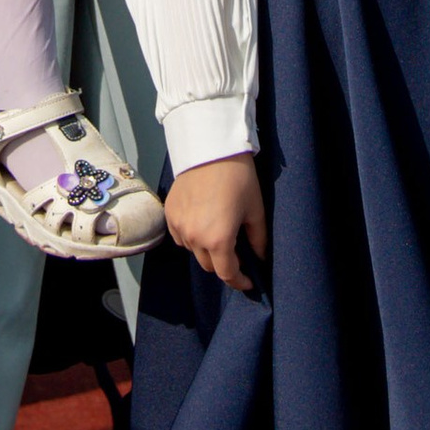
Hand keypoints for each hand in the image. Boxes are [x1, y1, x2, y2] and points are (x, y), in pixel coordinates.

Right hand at [164, 153, 267, 293]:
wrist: (211, 149)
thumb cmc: (238, 178)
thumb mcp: (255, 209)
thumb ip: (258, 239)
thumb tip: (260, 258)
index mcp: (218, 240)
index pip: (227, 274)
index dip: (239, 281)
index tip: (248, 281)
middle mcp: (194, 237)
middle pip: (209, 265)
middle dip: (224, 263)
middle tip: (237, 251)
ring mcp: (179, 226)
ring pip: (193, 251)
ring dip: (206, 249)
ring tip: (218, 231)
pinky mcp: (169, 214)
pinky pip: (180, 237)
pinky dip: (191, 236)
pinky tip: (202, 222)